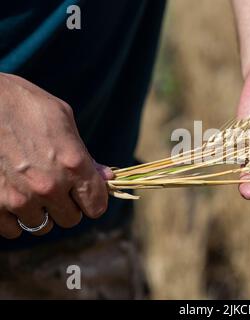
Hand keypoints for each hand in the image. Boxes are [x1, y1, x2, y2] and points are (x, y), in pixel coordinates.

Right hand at [0, 73, 112, 238]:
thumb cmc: (24, 103)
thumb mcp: (63, 119)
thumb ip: (85, 154)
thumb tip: (106, 177)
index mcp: (73, 164)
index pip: (97, 206)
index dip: (93, 201)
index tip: (85, 194)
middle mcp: (49, 186)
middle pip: (71, 219)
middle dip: (67, 206)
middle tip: (57, 189)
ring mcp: (19, 198)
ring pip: (42, 226)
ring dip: (40, 212)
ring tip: (31, 190)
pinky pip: (12, 230)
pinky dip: (14, 218)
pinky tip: (13, 197)